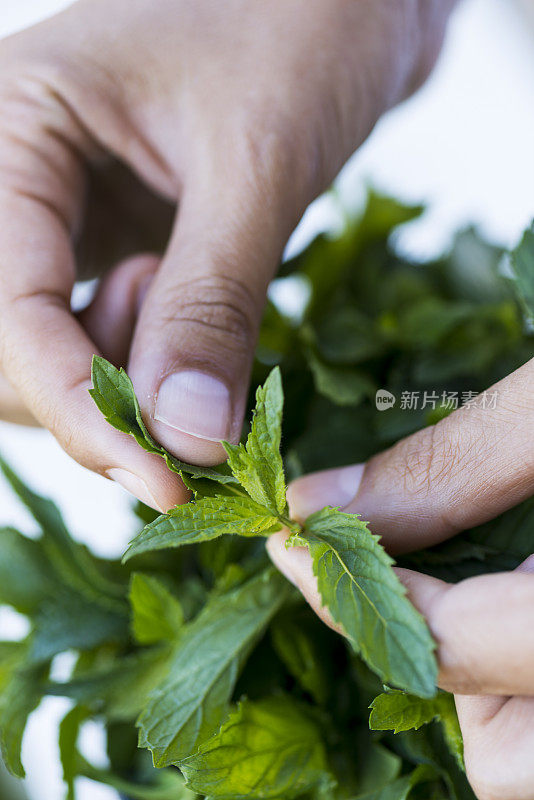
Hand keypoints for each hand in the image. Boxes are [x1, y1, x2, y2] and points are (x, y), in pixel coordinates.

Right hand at [0, 0, 453, 509]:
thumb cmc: (304, 28)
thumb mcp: (257, 164)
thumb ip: (211, 304)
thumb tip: (183, 437)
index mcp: (13, 127)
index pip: (7, 310)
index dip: (79, 409)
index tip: (166, 477)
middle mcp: (16, 178)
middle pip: (5, 350)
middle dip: (91, 404)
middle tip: (187, 410)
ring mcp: (58, 215)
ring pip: (43, 354)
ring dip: (117, 385)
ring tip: (192, 321)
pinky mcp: (105, 242)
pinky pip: (94, 336)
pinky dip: (139, 365)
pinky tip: (184, 314)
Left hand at [268, 362, 533, 799]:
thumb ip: (452, 464)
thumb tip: (318, 503)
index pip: (460, 649)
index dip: (356, 593)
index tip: (299, 540)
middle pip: (507, 759)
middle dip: (438, 664)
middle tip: (415, 571)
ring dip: (493, 686)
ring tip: (501, 581)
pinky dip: (533, 681)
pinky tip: (533, 592)